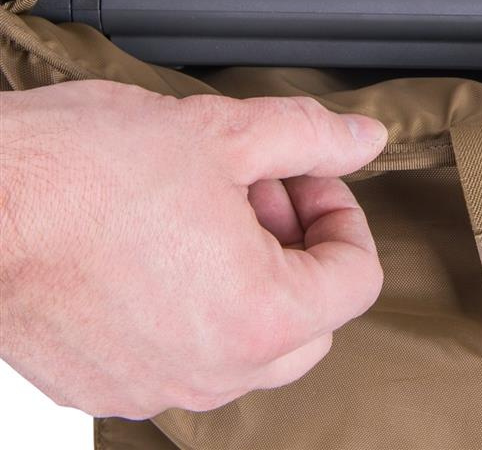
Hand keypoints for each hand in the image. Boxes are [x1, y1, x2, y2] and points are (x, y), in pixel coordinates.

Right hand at [0, 80, 386, 417]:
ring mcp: (151, 386)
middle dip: (301, 247)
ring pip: (249, 343)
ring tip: (205, 208)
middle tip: (261, 189)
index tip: (305, 177)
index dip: (342, 213)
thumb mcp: (224, 134)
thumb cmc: (81, 172)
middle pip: (312, 321)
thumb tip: (362, 139)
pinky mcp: (104, 383)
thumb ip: (310, 139)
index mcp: (256, 317)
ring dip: (252, 274)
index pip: (356, 279)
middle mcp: (209, 370)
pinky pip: (184, 354)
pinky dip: (196, 303)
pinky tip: (160, 242)